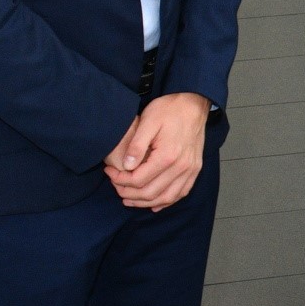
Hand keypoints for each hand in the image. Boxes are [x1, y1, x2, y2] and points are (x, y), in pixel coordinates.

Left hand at [104, 93, 210, 210]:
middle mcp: (181, 167)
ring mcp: (190, 169)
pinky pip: (181, 193)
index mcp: (167, 156)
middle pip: (150, 193)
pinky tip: (154, 202)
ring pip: (165, 198)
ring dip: (145, 202)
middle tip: (116, 185)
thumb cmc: (170, 109)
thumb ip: (136, 146)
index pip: (138, 180)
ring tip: (129, 198)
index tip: (109, 172)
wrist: (193, 103)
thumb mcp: (148, 121)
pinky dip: (166, 201)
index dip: (120, 180)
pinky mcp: (195, 169)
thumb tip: (127, 167)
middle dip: (128, 193)